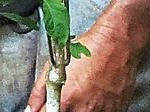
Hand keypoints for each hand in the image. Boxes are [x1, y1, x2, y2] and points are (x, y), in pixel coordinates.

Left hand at [26, 22, 141, 111]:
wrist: (118, 44)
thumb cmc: (90, 50)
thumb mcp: (55, 65)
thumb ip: (39, 91)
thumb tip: (31, 108)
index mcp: (66, 101)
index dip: (44, 109)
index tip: (46, 106)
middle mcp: (83, 110)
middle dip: (61, 107)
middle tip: (68, 96)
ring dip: (78, 109)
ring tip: (83, 94)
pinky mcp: (114, 111)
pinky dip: (94, 109)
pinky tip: (95, 96)